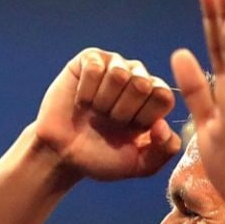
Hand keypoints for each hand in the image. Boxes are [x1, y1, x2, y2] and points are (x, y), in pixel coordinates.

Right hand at [27, 48, 181, 182]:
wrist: (60, 153)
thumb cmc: (101, 157)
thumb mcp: (139, 164)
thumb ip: (164, 150)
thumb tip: (163, 124)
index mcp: (155, 100)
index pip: (163, 95)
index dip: (144, 117)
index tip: (129, 131)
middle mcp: (138, 77)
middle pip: (142, 83)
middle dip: (121, 111)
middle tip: (108, 122)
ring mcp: (114, 66)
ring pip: (118, 73)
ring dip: (102, 101)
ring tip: (95, 111)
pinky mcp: (89, 59)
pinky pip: (94, 67)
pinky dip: (85, 90)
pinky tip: (81, 100)